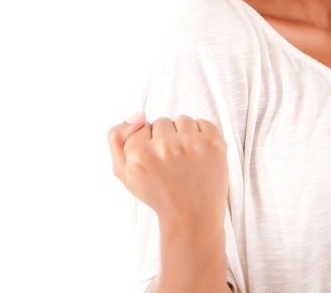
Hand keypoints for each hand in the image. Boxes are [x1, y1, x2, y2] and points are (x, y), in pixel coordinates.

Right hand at [108, 111, 229, 232]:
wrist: (192, 215)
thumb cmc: (157, 192)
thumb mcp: (124, 172)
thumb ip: (116, 138)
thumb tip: (138, 115)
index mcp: (139, 154)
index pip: (140, 127)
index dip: (147, 145)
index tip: (154, 164)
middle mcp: (165, 147)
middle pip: (162, 122)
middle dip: (165, 139)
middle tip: (171, 165)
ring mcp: (192, 144)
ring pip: (182, 120)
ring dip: (183, 136)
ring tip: (185, 161)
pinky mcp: (214, 142)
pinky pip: (203, 122)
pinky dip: (201, 136)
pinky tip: (199, 157)